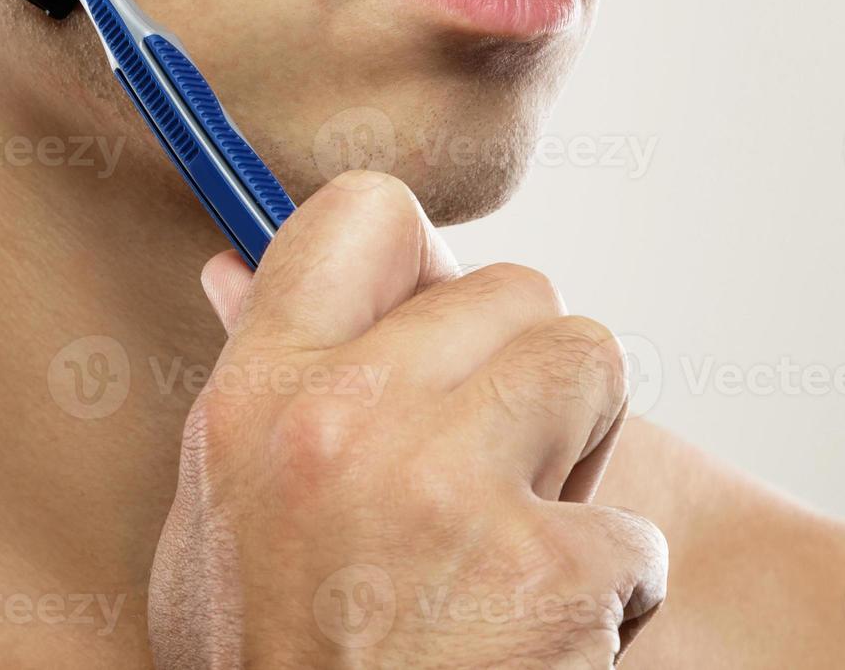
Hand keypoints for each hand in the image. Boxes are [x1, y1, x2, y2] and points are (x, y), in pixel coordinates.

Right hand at [148, 172, 666, 668]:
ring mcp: (445, 490)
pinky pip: (628, 531)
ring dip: (575, 447)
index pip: (361, 218)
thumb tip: (231, 264)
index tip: (428, 302)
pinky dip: (601, 586)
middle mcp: (345, 420)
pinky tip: (533, 630)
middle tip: (482, 454)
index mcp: (259, 394)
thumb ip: (248, 380)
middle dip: (518, 368)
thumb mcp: (215, 508)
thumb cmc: (267, 655)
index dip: (415, 251)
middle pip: (515, 289)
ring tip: (511, 528)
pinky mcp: (542, 575)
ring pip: (592, 362)